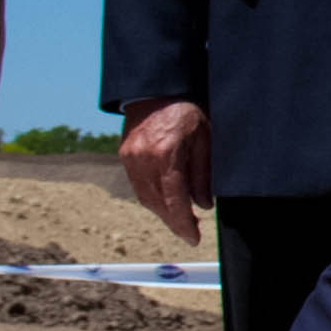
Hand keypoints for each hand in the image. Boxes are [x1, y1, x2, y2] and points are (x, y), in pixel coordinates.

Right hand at [120, 99, 211, 243]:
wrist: (155, 92)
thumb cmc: (186, 112)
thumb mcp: (205, 138)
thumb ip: (203, 173)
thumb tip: (203, 206)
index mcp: (166, 153)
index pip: (174, 198)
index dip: (183, 223)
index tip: (193, 239)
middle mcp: (144, 159)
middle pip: (158, 203)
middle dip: (174, 222)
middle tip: (191, 233)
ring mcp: (130, 158)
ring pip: (146, 197)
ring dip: (163, 212)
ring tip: (181, 220)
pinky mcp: (125, 157)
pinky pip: (139, 186)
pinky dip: (153, 198)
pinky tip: (167, 202)